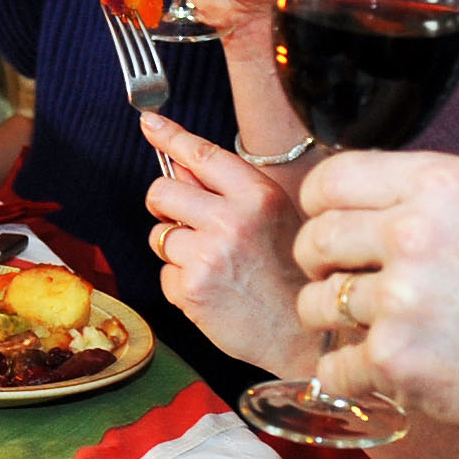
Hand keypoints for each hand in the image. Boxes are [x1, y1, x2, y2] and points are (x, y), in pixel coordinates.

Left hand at [140, 119, 319, 377]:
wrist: (309, 336)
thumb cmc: (294, 275)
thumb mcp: (277, 218)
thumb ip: (230, 191)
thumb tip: (180, 166)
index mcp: (258, 195)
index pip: (201, 154)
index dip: (170, 135)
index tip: (149, 122)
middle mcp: (231, 219)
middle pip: (161, 192)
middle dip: (165, 207)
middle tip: (186, 224)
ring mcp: (208, 255)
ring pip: (159, 236)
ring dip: (177, 251)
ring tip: (216, 268)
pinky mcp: (191, 289)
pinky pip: (164, 274)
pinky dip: (181, 284)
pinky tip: (214, 293)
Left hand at [283, 151, 458, 458]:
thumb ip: (430, 204)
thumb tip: (364, 205)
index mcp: (444, 185)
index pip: (333, 177)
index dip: (321, 204)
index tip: (329, 224)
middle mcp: (414, 233)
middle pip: (314, 238)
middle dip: (319, 264)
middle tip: (343, 282)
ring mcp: (400, 298)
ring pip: (315, 304)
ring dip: (334, 321)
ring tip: (377, 329)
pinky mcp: (394, 358)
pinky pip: (332, 366)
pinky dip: (349, 375)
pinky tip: (386, 370)